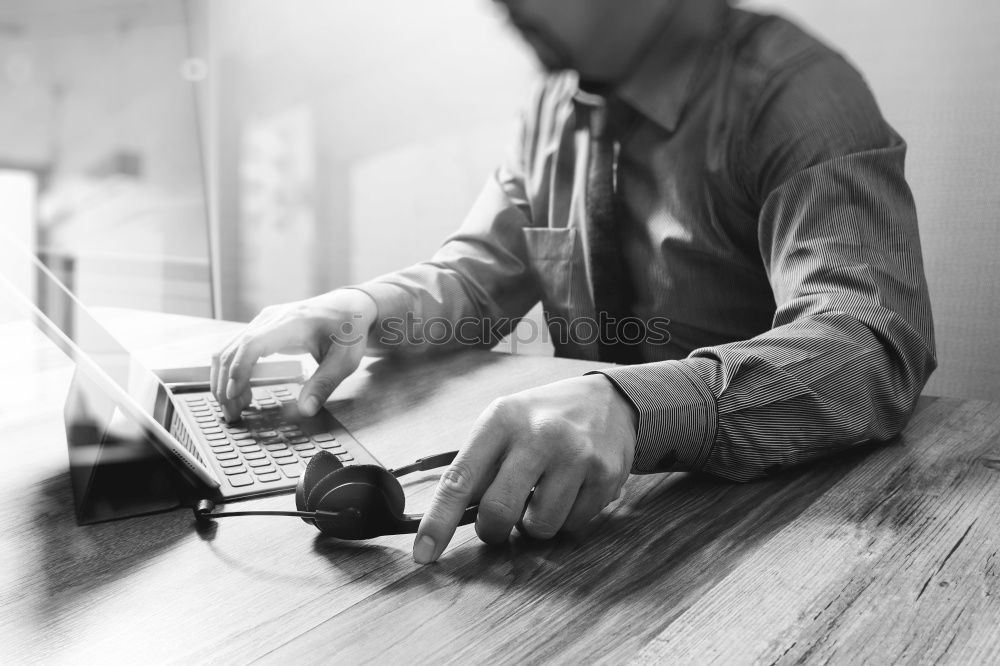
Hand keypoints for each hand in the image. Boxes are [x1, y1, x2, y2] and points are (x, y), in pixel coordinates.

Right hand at [211, 289, 376, 420]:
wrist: (349, 307)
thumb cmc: (348, 331)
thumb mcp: (344, 360)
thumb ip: (324, 384)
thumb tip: (306, 410)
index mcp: (292, 322)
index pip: (253, 343)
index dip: (238, 369)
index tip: (233, 395)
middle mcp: (271, 318)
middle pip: (233, 348)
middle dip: (225, 383)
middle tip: (231, 414)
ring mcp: (263, 321)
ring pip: (229, 349)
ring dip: (223, 379)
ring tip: (235, 408)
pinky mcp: (261, 328)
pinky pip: (236, 349)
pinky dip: (231, 371)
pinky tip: (240, 392)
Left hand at [412, 374, 637, 563]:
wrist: (608, 400)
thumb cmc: (542, 418)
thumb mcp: (504, 422)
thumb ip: (479, 466)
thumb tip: (451, 521)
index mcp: (501, 419)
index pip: (460, 479)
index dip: (439, 521)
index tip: (424, 553)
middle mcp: (539, 434)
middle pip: (499, 512)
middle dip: (493, 530)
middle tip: (498, 523)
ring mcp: (575, 455)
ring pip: (539, 527)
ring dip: (534, 524)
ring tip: (543, 494)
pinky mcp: (605, 475)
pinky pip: (573, 525)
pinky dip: (566, 518)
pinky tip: (572, 490)